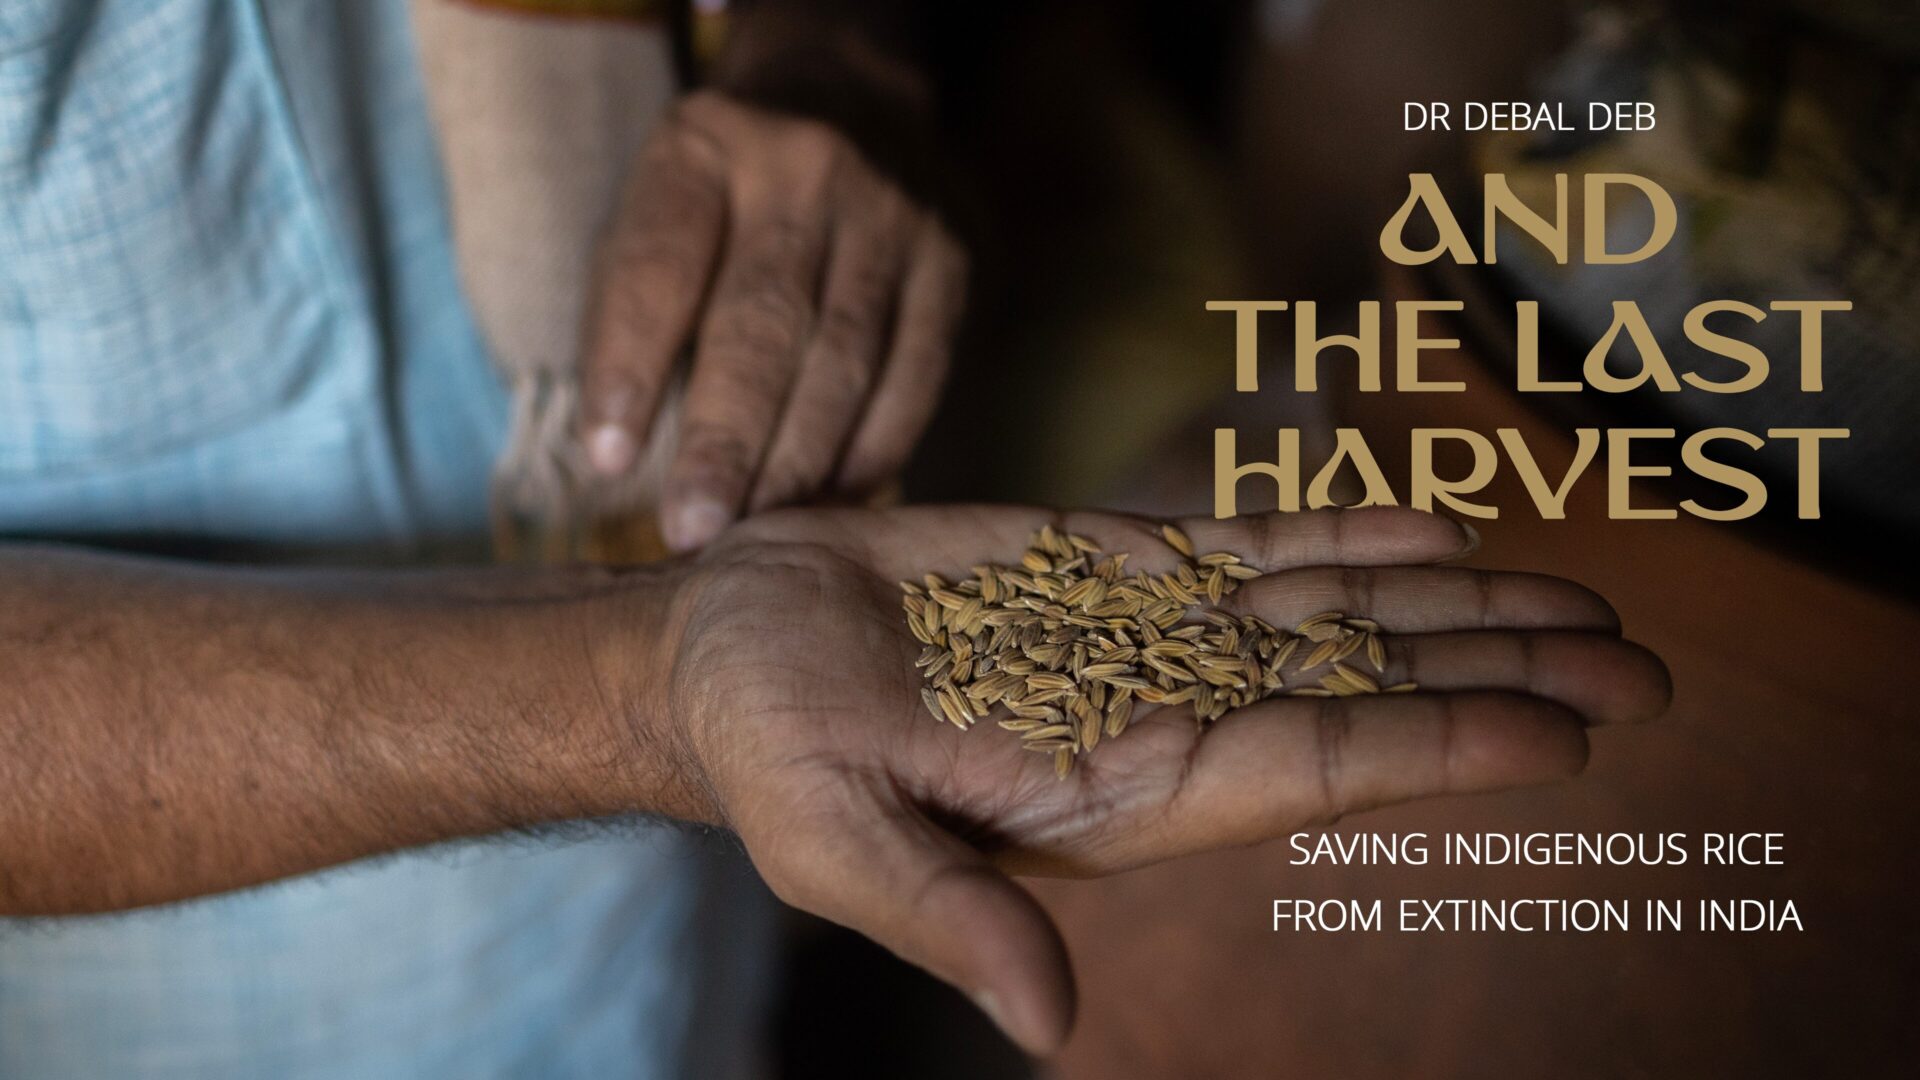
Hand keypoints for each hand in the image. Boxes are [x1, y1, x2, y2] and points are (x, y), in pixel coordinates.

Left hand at [578, 91, 964, 549]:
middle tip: (693, 532)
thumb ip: (633, 312)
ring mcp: (892, 215)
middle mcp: (806, 169)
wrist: (854, 100)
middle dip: (725, 440)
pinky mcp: (953, 262)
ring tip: (755, 537)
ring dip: (798, 463)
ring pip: (845, 361)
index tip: (608, 460)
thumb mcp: (656, 212)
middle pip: (763, 325)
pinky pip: (916, 378)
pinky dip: (873, 452)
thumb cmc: (723, 196)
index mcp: (704, 146)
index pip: (660, 266)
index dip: (630, 367)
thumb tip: (621, 459)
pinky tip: (832, 503)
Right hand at [651, 506, 1669, 1054]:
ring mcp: (1144, 643)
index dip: (1437, 746)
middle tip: (1641, 665)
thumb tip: (1048, 1025)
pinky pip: (1255, 553)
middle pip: (1359, 696)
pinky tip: (1436, 534)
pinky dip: (1347, 540)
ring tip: (1580, 597)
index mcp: (1116, 801)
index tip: (1565, 731)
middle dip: (1494, 680)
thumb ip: (946, 911)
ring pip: (1328, 620)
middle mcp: (1159, 725)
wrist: (721, 646)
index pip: (1308, 770)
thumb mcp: (835, 841)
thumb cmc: (764, 753)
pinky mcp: (1109, 571)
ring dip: (1454, 609)